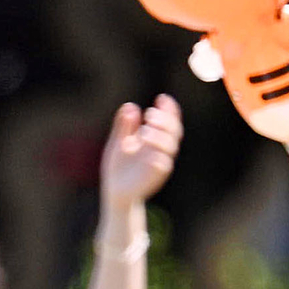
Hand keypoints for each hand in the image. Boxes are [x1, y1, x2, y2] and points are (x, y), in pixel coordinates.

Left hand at [100, 94, 183, 213]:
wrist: (115, 191)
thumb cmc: (118, 166)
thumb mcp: (118, 142)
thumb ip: (124, 126)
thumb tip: (130, 106)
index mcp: (153, 138)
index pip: (168, 121)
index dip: (169, 109)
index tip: (162, 98)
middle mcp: (159, 149)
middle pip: (173, 131)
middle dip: (165, 121)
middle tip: (150, 115)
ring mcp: (159, 162)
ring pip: (170, 147)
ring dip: (161, 137)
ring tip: (144, 132)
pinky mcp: (155, 176)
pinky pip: (163, 165)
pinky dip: (159, 157)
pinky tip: (149, 152)